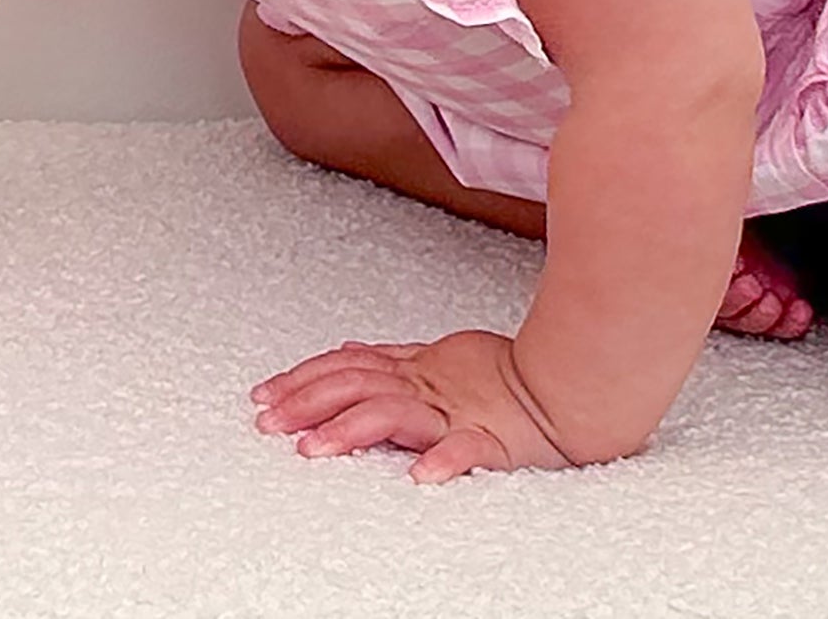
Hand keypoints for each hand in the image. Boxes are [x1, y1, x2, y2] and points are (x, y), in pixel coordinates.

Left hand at [248, 329, 584, 483]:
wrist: (564, 383)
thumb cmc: (500, 377)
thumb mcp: (436, 359)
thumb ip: (391, 358)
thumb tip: (347, 349)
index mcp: (413, 370)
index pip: (347, 368)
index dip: (303, 378)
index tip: (264, 395)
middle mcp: (426, 388)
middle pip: (357, 387)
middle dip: (307, 402)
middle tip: (268, 422)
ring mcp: (455, 413)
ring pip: (396, 416)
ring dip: (353, 431)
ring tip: (315, 450)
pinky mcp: (490, 440)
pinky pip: (468, 451)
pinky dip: (444, 461)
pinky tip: (420, 477)